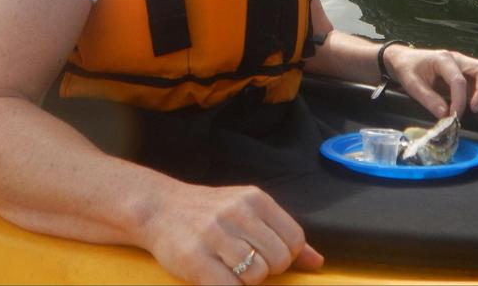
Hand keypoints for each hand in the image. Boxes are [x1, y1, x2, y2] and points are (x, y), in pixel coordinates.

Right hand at [140, 181, 323, 284]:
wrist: (161, 208)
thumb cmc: (210, 212)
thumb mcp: (249, 211)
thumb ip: (282, 233)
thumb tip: (316, 261)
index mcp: (255, 199)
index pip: (293, 239)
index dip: (286, 257)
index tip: (268, 256)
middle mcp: (237, 213)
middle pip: (277, 259)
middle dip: (267, 270)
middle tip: (247, 264)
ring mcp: (214, 235)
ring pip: (256, 275)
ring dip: (246, 281)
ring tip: (230, 268)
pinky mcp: (194, 258)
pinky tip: (219, 277)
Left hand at [384, 46, 477, 117]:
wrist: (406, 59)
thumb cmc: (408, 69)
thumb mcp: (411, 84)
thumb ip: (428, 99)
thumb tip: (445, 115)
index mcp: (442, 59)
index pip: (458, 80)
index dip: (460, 100)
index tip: (455, 116)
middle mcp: (458, 58)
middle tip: (475, 109)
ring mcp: (465, 63)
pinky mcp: (468, 71)